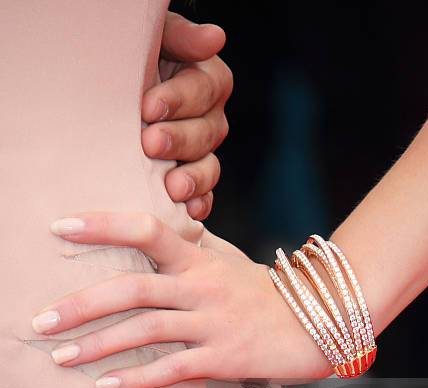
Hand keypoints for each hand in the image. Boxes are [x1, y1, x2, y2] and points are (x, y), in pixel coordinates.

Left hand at [32, 212, 330, 387]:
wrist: (316, 320)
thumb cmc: (264, 290)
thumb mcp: (229, 258)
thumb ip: (194, 243)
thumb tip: (165, 225)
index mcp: (199, 259)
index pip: (146, 229)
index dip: (102, 224)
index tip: (59, 226)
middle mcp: (201, 286)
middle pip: (133, 289)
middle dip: (81, 304)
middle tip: (40, 320)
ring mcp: (212, 323)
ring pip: (145, 331)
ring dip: (97, 346)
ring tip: (59, 356)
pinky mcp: (222, 358)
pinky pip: (172, 368)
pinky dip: (136, 378)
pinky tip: (104, 386)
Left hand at [142, 12, 232, 220]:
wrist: (113, 95)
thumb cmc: (134, 63)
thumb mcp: (155, 41)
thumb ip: (182, 37)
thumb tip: (214, 38)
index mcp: (206, 82)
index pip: (203, 89)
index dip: (178, 99)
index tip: (148, 107)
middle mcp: (209, 120)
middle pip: (205, 132)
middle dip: (177, 140)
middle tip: (150, 144)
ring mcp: (202, 154)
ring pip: (208, 168)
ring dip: (192, 178)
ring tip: (172, 186)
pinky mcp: (193, 182)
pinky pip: (204, 196)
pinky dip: (198, 204)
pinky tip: (187, 211)